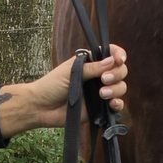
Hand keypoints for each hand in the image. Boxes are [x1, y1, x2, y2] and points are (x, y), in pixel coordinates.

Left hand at [0, 44, 127, 137]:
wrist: (41, 107)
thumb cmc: (52, 85)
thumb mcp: (71, 71)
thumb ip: (92, 67)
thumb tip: (112, 60)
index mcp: (91, 62)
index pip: (111, 54)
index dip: (119, 55)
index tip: (119, 59)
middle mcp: (98, 76)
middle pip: (120, 70)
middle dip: (116, 74)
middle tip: (103, 79)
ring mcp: (100, 92)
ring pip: (120, 87)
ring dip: (116, 89)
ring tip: (101, 94)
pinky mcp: (100, 108)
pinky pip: (116, 105)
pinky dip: (118, 104)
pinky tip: (112, 104)